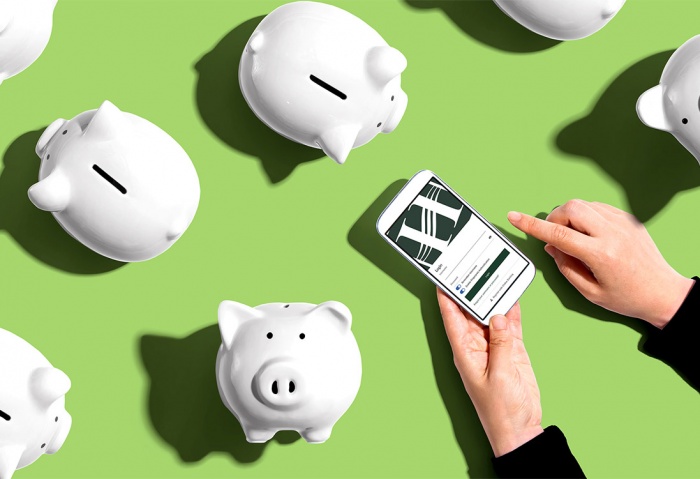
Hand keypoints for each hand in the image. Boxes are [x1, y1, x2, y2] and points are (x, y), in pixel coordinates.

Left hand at [437, 289, 542, 456]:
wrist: (521, 429)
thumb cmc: (501, 410)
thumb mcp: (500, 374)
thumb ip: (500, 343)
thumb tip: (498, 316)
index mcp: (464, 351)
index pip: (451, 316)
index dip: (446, 295)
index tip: (443, 274)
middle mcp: (476, 345)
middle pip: (471, 311)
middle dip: (471, 289)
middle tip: (474, 265)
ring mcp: (494, 346)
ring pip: (491, 314)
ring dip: (493, 297)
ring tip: (495, 273)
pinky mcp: (511, 349)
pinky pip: (509, 324)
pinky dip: (512, 309)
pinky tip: (514, 294)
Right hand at [508, 200, 693, 328]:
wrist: (664, 293)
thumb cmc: (629, 297)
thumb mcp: (590, 292)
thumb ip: (566, 267)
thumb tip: (552, 245)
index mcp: (601, 255)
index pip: (558, 233)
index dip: (532, 225)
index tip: (515, 217)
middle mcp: (612, 234)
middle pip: (570, 209)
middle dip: (555, 218)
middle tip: (555, 236)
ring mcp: (623, 223)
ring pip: (583, 205)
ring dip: (570, 216)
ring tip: (575, 238)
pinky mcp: (629, 219)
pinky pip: (598, 207)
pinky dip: (586, 216)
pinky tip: (590, 234)